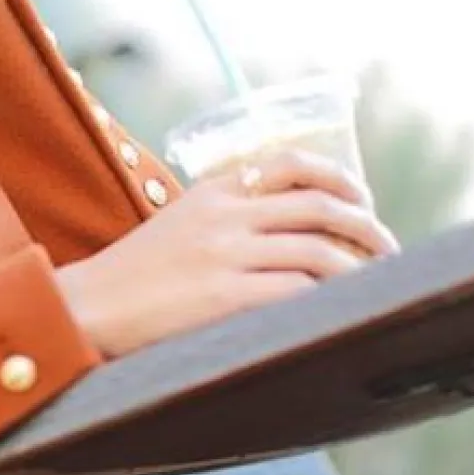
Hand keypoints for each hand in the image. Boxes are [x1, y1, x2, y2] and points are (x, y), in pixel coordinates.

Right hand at [56, 150, 398, 359]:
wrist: (87, 307)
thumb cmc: (130, 277)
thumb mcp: (175, 226)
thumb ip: (221, 219)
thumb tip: (280, 232)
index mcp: (211, 192)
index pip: (289, 164)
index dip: (337, 177)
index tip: (361, 198)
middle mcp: (223, 215)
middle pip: (318, 206)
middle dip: (365, 225)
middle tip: (386, 248)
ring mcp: (224, 255)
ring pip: (318, 250)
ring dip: (358, 269)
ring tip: (374, 285)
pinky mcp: (224, 297)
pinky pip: (296, 291)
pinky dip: (327, 298)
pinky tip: (337, 310)